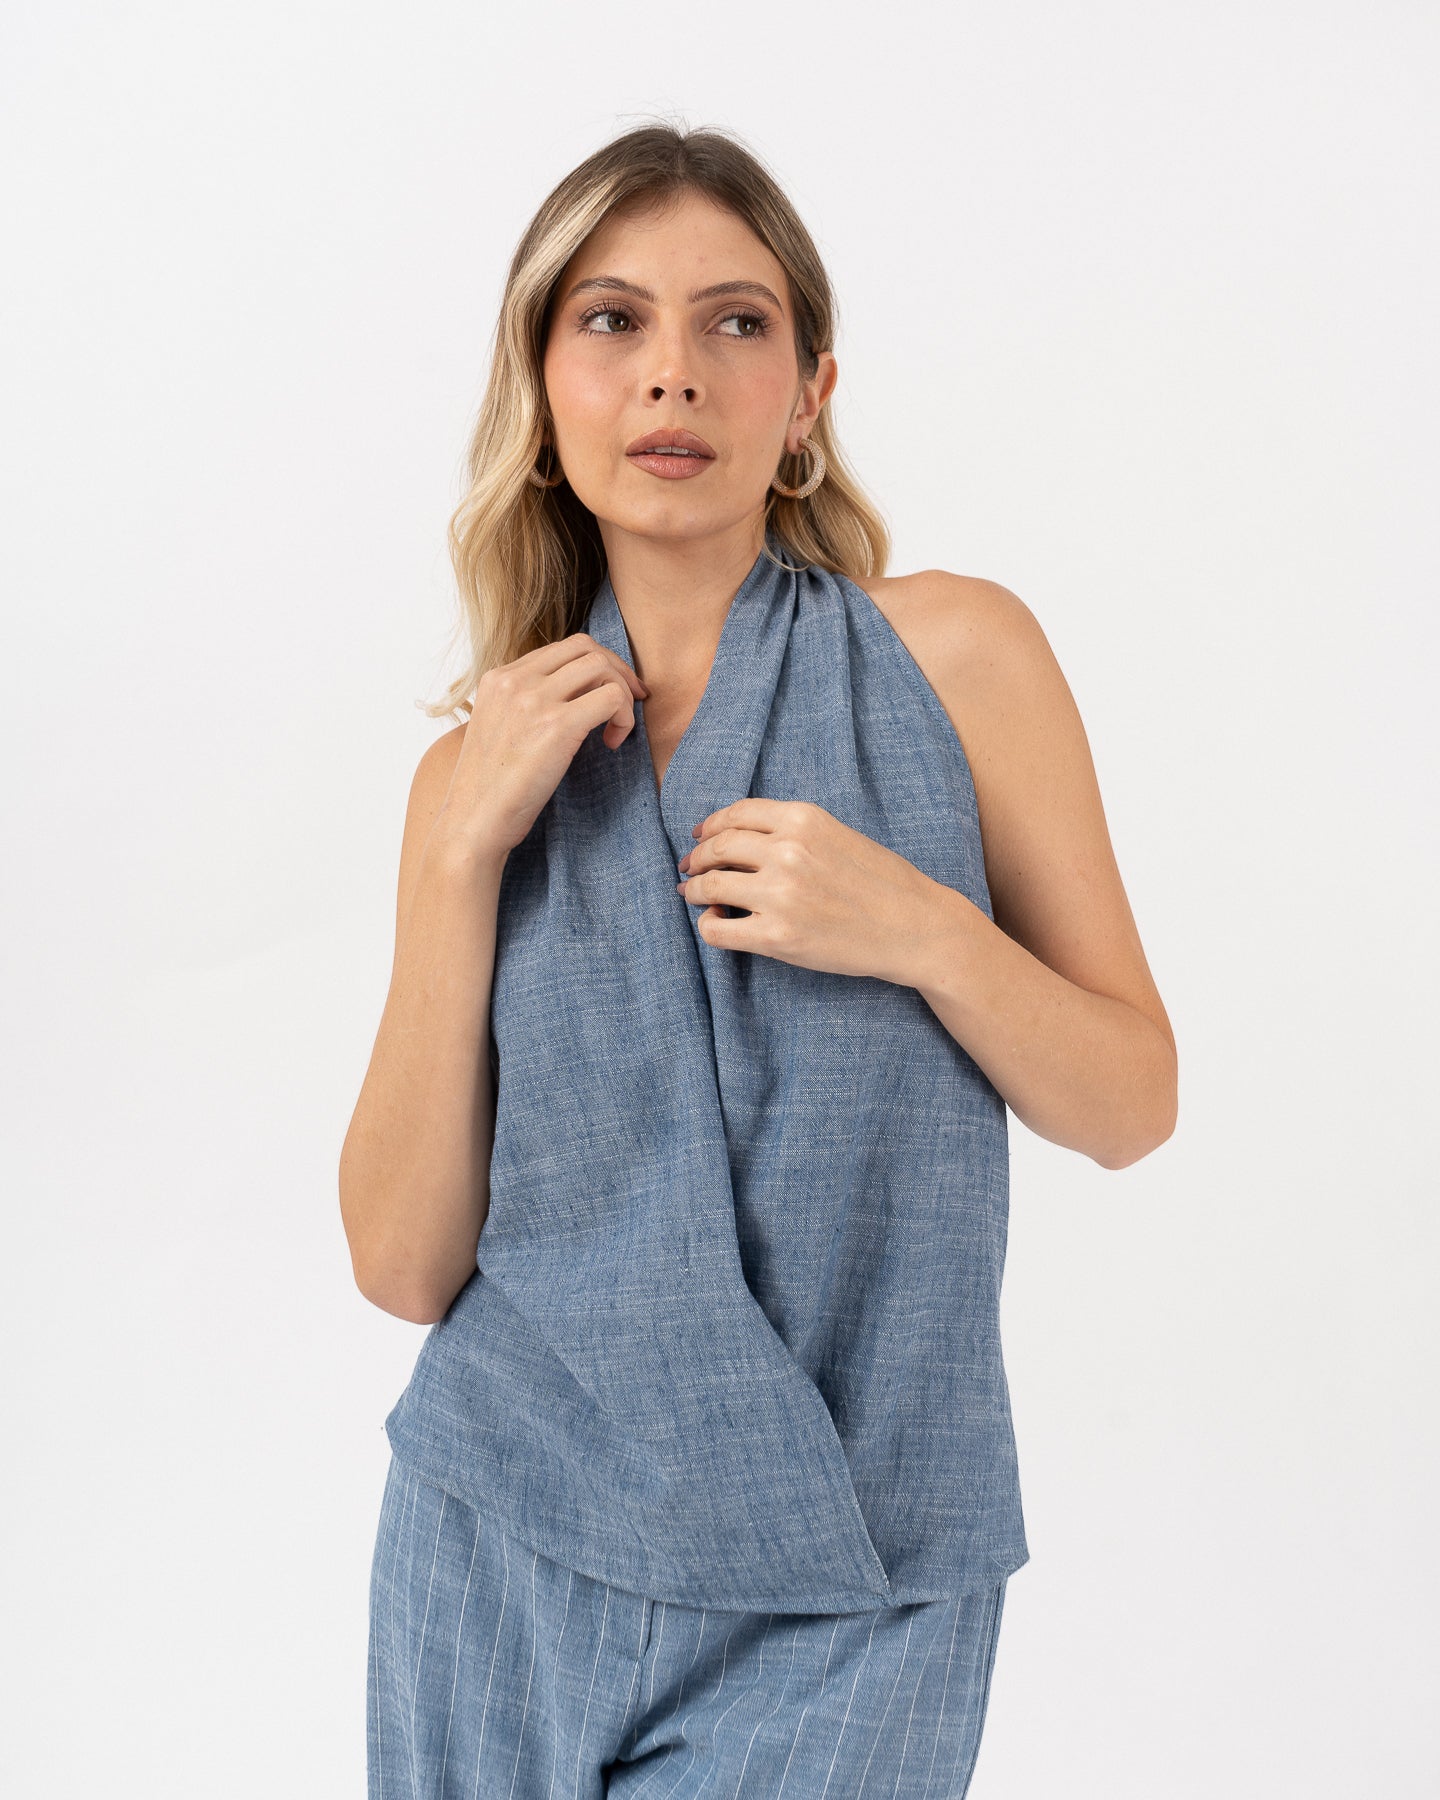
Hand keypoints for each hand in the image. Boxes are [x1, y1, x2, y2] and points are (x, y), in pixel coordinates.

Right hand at [439, 633, 648, 857]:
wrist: (474, 821)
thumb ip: (524, 704)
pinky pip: (612, 698)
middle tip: (630, 700)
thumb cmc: (490, 788)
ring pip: (601, 666)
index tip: (608, 692)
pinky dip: (623, 717)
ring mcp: (534, 699)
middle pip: (584, 647)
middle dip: (616, 670)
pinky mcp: (557, 725)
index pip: (561, 649)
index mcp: (498, 678)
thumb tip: (573, 697)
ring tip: (618, 727)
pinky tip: (612, 743)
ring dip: (622, 693)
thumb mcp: (498, 729)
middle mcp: (514, 680)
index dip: (594, 667)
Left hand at [675, 797, 945, 983]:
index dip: (710, 826)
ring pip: (708, 885)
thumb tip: (738, 842)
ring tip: (696, 896)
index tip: (700, 837)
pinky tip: (719, 923)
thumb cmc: (882, 883)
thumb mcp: (837, 835)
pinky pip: (717, 929)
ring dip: (695, 890)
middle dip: (697, 858)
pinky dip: (708, 925)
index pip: (735, 814)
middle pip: (716, 847)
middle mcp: (786, 850)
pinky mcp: (777, 935)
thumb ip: (791, 832)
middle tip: (690, 869)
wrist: (915, 927)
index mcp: (802, 818)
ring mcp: (779, 894)